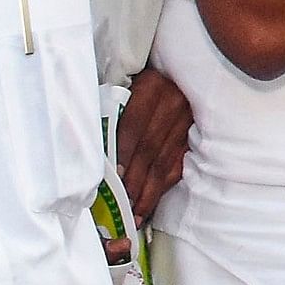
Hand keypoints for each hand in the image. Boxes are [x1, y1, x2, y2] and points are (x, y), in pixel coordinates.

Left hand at [116, 67, 190, 224]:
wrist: (175, 70)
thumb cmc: (138, 81)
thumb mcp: (125, 85)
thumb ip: (111, 109)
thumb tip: (91, 146)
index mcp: (152, 86)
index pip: (135, 125)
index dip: (125, 153)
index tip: (116, 176)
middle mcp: (174, 102)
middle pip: (150, 149)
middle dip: (136, 180)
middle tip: (123, 205)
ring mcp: (187, 120)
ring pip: (165, 162)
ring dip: (149, 191)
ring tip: (136, 213)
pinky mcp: (193, 135)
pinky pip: (177, 165)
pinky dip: (163, 186)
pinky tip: (152, 202)